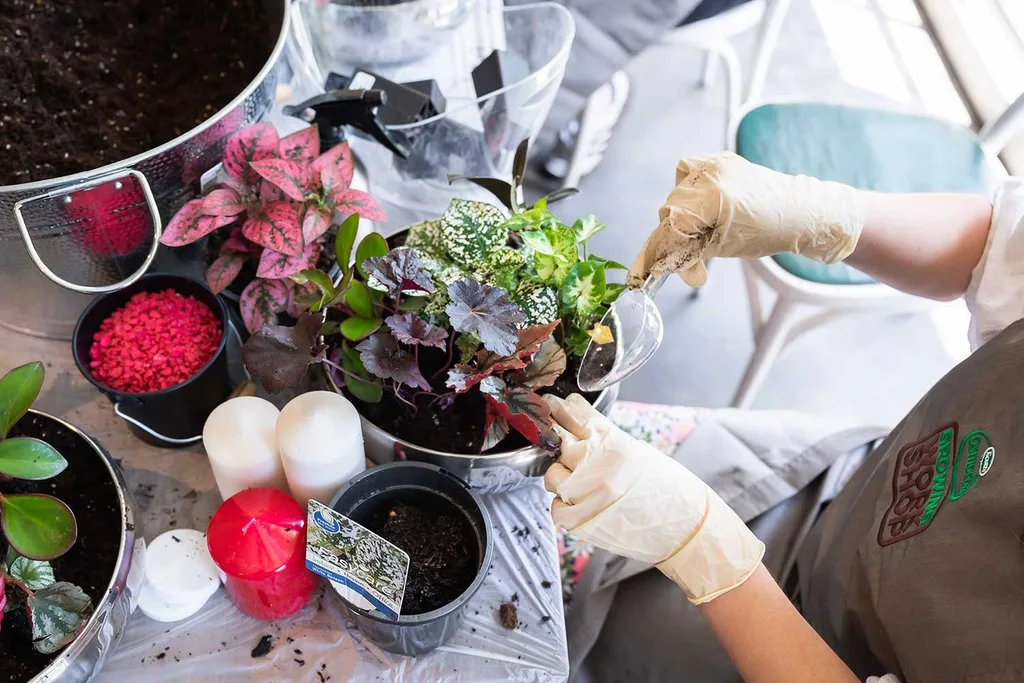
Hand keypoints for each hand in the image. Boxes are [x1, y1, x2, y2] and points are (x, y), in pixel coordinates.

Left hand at [544, 394, 763, 603]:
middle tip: (548, 432)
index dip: (560, 408)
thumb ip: (607, 441)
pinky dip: (563, 507)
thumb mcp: (638, 452)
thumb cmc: (666, 489)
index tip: (552, 404)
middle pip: (556, 438)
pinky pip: (555, 507)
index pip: (575, 414)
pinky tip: (578, 505)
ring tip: (578, 483)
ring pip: (552, 475)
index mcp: (613, 441)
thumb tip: (579, 431)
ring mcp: (586, 492)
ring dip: (560, 477)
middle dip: (550, 433)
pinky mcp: (581, 521)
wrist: (685, 528)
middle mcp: (596, 462)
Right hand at [628, 152, 865, 286]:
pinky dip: (689, 191)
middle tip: (690, 258)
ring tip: (702, 229)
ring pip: (676, 191)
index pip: (670, 226)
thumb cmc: (768, 232)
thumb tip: (657, 265)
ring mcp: (716, 163)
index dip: (655, 252)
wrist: (801, 211)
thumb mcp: (721, 248)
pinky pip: (690, 173)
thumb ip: (685, 252)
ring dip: (682, 213)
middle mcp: (711, 174)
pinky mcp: (722, 159)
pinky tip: (703, 205)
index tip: (643, 274)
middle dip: (675, 235)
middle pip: (670, 209)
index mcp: (712, 198)